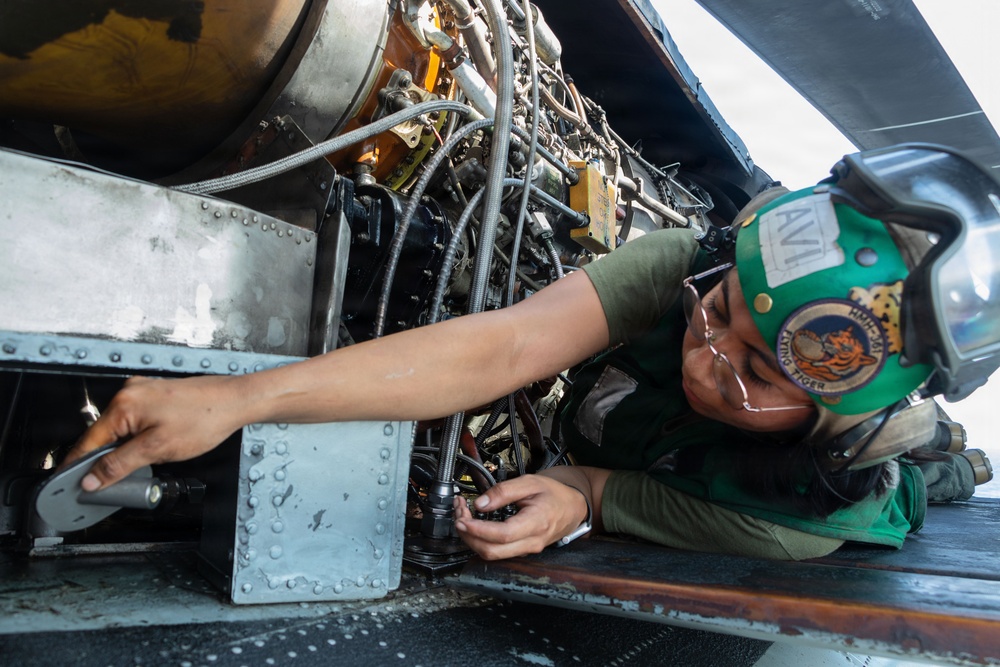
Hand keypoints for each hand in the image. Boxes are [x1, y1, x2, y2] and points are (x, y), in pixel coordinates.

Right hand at [61, 374, 246, 490]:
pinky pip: (134, 421)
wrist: (234, 401)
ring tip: (138, 465)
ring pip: (119, 429)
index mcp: (124, 404)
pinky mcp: (155, 396)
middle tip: (106, 484)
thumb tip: (93, 478)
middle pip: (103, 435)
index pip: (89, 441)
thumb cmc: (204, 420)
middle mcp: (129, 393)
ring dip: (122, 450)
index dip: (79, 466)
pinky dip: (135, 438)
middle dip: (104, 460)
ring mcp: (142, 392)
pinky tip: (147, 450)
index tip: (69, 484)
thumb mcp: (158, 449)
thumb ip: (120, 464)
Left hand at [453, 474, 589, 559]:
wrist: (573, 507)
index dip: (478, 529)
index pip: (502, 535)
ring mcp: (526, 550)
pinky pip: (496, 551)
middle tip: (459, 514)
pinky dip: (480, 539)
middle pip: (492, 551)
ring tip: (463, 515)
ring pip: (491, 554)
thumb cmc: (555, 494)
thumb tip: (480, 503)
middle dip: (468, 535)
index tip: (463, 518)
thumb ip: (504, 491)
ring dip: (472, 538)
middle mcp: (531, 542)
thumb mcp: (530, 482)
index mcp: (536, 523)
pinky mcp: (521, 551)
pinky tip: (474, 524)